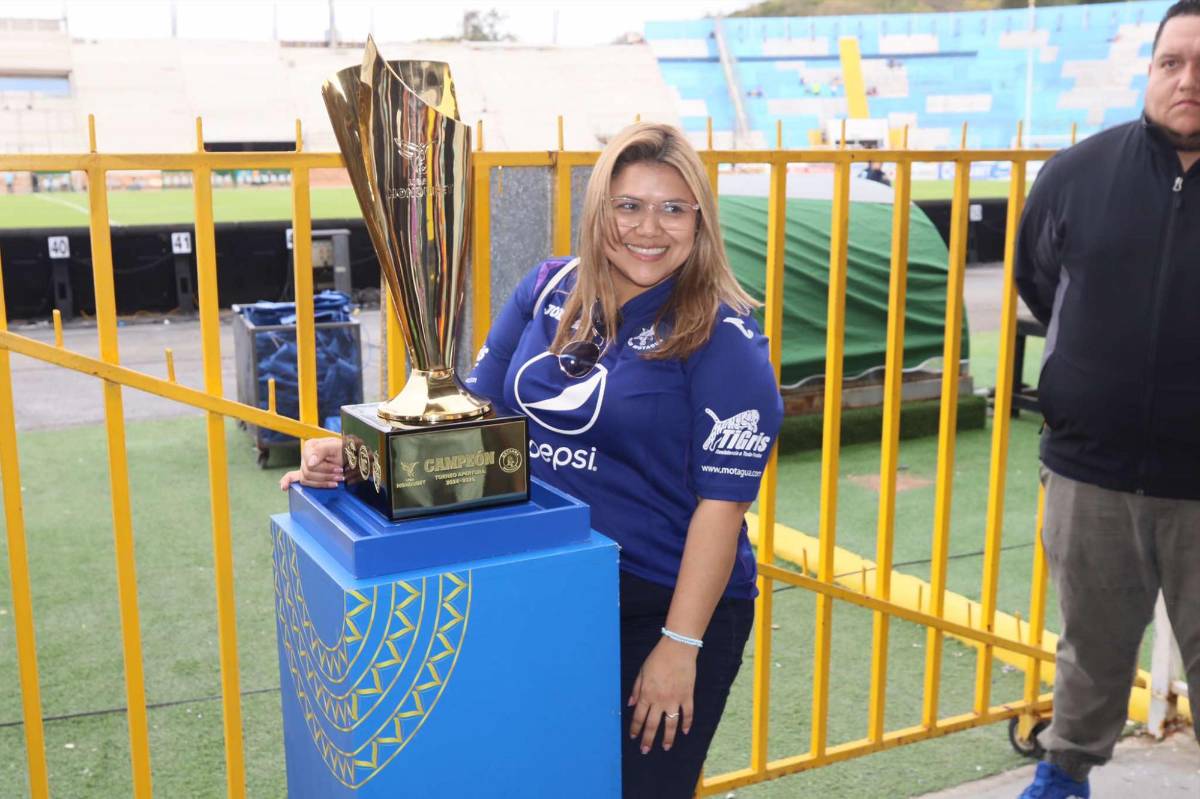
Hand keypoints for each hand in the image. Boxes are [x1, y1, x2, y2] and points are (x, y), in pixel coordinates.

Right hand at [278, 437, 344, 490]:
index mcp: (310, 447)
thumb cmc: (344, 449)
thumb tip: (310, 463)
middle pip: (308, 473)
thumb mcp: (336, 446)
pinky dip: (287, 481)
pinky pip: (292, 477)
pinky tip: (284, 487)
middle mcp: (306, 457)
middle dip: (326, 475)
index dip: (324, 468)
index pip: (310, 464)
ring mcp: (305, 466)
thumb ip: (321, 451)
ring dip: (323, 481)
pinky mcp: (307, 473)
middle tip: (340, 474)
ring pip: (307, 479)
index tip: (339, 469)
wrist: (351, 455)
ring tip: (337, 479)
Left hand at [627, 638, 697, 753]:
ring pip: (670, 724)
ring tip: (666, 747)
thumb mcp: (642, 672)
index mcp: (647, 694)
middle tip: (645, 750)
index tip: (633, 737)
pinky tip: (684, 731)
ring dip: (668, 738)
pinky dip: (687, 724)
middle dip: (648, 739)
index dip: (635, 729)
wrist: (678, 649)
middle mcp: (660, 700)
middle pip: (653, 725)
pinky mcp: (687, 696)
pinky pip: (688, 714)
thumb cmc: (657, 658)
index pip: (639, 717)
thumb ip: (636, 690)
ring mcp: (675, 700)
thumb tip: (630, 705)